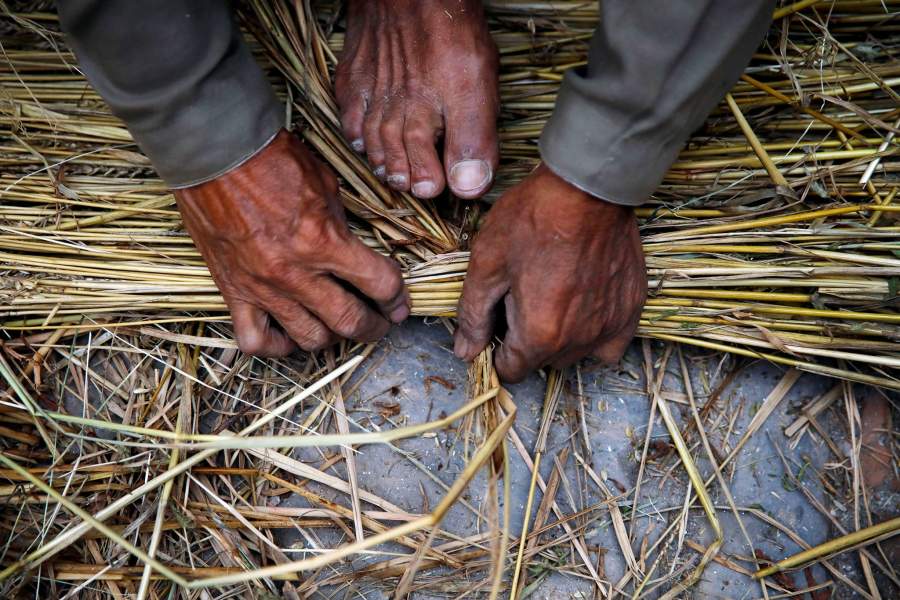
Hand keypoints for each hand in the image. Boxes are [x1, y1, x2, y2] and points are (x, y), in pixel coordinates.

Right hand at [175, 130, 409, 356]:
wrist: (214, 154)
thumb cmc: (272, 159)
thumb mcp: (326, 185)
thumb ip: (342, 226)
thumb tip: (357, 250)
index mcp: (325, 242)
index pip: (380, 284)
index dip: (398, 297)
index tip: (400, 302)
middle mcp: (296, 273)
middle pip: (351, 322)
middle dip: (374, 327)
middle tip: (380, 324)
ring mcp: (263, 288)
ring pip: (309, 339)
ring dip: (332, 336)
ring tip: (336, 327)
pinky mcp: (233, 292)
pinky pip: (256, 341)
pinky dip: (276, 346)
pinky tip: (288, 335)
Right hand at [335, 0, 498, 198]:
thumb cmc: (447, 28)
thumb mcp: (476, 86)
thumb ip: (472, 140)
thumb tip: (467, 189)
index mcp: (421, 120)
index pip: (423, 168)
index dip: (429, 182)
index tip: (434, 190)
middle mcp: (390, 113)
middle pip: (396, 155)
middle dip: (405, 175)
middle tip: (413, 187)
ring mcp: (369, 94)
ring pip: (372, 139)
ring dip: (382, 159)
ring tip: (392, 173)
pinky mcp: (354, 75)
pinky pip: (349, 114)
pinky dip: (355, 133)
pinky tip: (363, 141)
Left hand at [454, 164, 645, 381]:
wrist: (589, 187)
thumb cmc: (533, 219)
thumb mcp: (487, 263)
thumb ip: (474, 315)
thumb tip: (466, 352)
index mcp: (539, 334)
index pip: (511, 370)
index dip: (497, 347)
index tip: (498, 318)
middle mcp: (578, 341)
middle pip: (542, 363)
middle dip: (526, 340)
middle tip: (523, 295)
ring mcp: (610, 327)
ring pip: (575, 354)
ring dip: (559, 338)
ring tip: (552, 294)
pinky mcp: (632, 310)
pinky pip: (609, 345)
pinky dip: (594, 334)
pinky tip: (583, 307)